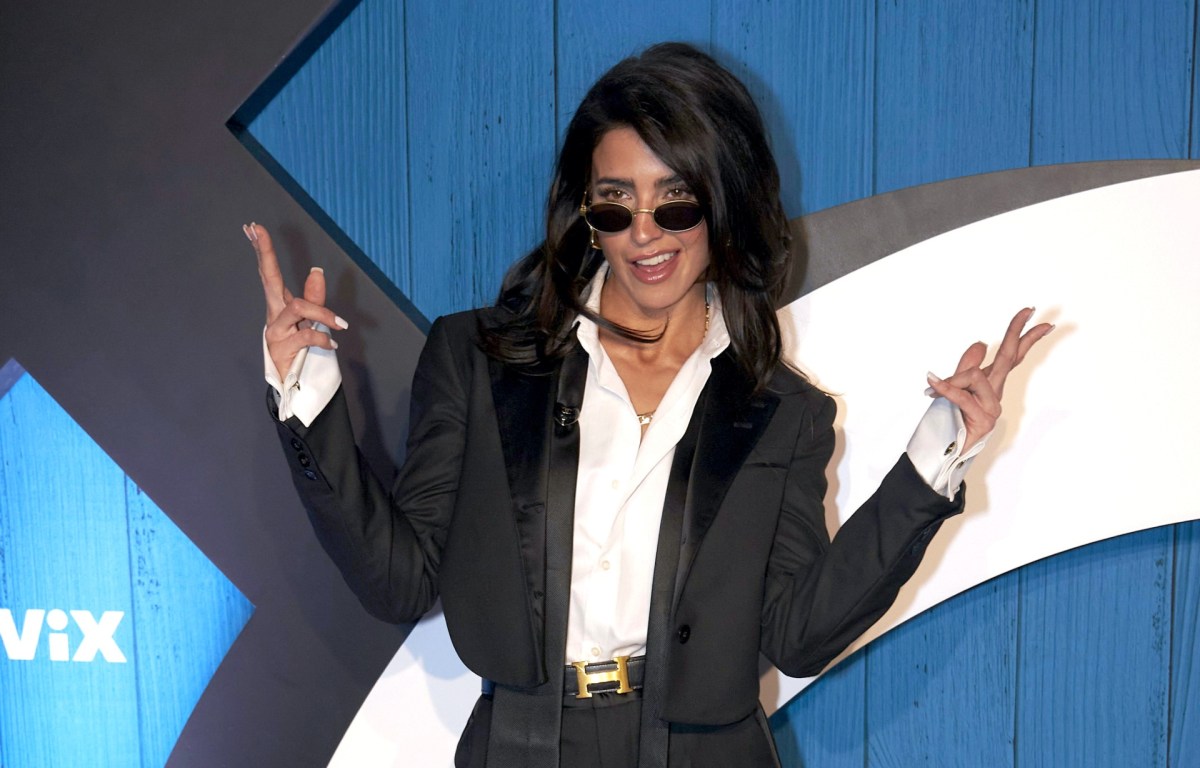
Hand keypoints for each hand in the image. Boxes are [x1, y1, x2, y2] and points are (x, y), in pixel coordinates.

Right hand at [245, 223, 347, 382]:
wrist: (295, 385)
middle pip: (268, 277)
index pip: (269, 272)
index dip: (263, 250)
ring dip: (323, 314)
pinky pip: (307, 334)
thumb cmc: (301, 352)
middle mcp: (274, 314)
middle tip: (256, 229)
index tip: (253, 227)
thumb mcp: (311, 322)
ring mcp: (275, 331)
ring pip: (298, 307)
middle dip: (264, 252)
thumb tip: (316, 270)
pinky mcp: (282, 348)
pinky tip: (332, 343)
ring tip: (339, 325)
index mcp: (280, 305)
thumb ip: (314, 298)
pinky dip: (323, 338)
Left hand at [925, 307, 1053, 451]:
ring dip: (952, 381)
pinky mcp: (983, 419)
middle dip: (1018, 333)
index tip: (1033, 314)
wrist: (942, 451)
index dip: (1022, 335)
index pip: (1010, 355)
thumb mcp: (953, 387)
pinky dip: (945, 389)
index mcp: (989, 383)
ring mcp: (992, 407)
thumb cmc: (949, 421)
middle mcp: (995, 393)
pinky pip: (962, 396)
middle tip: (1029, 310)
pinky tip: (931, 387)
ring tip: (935, 390)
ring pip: (975, 377)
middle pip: (1009, 358)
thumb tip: (982, 343)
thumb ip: (966, 366)